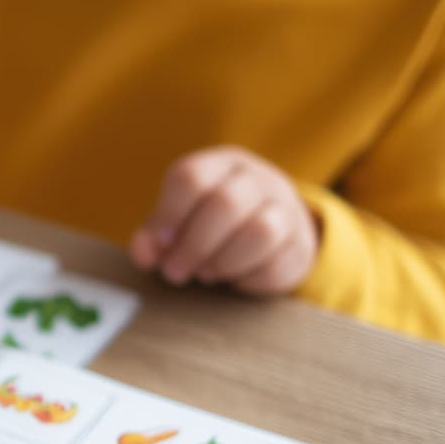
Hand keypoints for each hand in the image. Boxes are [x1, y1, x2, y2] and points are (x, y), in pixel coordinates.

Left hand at [131, 147, 318, 294]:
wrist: (274, 231)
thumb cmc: (212, 222)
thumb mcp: (180, 218)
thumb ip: (155, 234)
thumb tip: (144, 253)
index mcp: (220, 164)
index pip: (191, 177)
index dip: (169, 213)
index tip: (159, 244)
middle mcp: (258, 178)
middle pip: (226, 203)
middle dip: (194, 245)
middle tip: (174, 272)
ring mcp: (286, 208)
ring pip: (260, 231)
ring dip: (223, 262)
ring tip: (204, 274)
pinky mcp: (300, 244)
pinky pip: (276, 263)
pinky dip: (247, 279)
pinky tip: (233, 278)